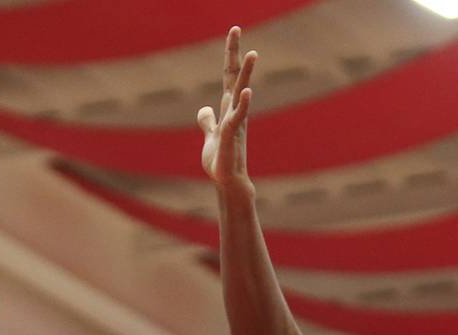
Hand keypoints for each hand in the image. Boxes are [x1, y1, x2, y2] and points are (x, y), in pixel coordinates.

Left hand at [199, 27, 255, 189]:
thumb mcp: (210, 137)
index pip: (229, 76)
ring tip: (253, 54)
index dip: (230, 55)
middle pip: (234, 77)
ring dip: (247, 74)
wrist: (227, 182)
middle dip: (235, 54)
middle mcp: (234, 111)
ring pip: (241, 94)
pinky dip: (243, 104)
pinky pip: (238, 117)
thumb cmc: (221, 161)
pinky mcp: (232, 137)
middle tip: (234, 28)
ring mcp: (235, 123)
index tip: (233, 32)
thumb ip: (207, 122)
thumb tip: (204, 109)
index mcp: (228, 108)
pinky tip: (247, 91)